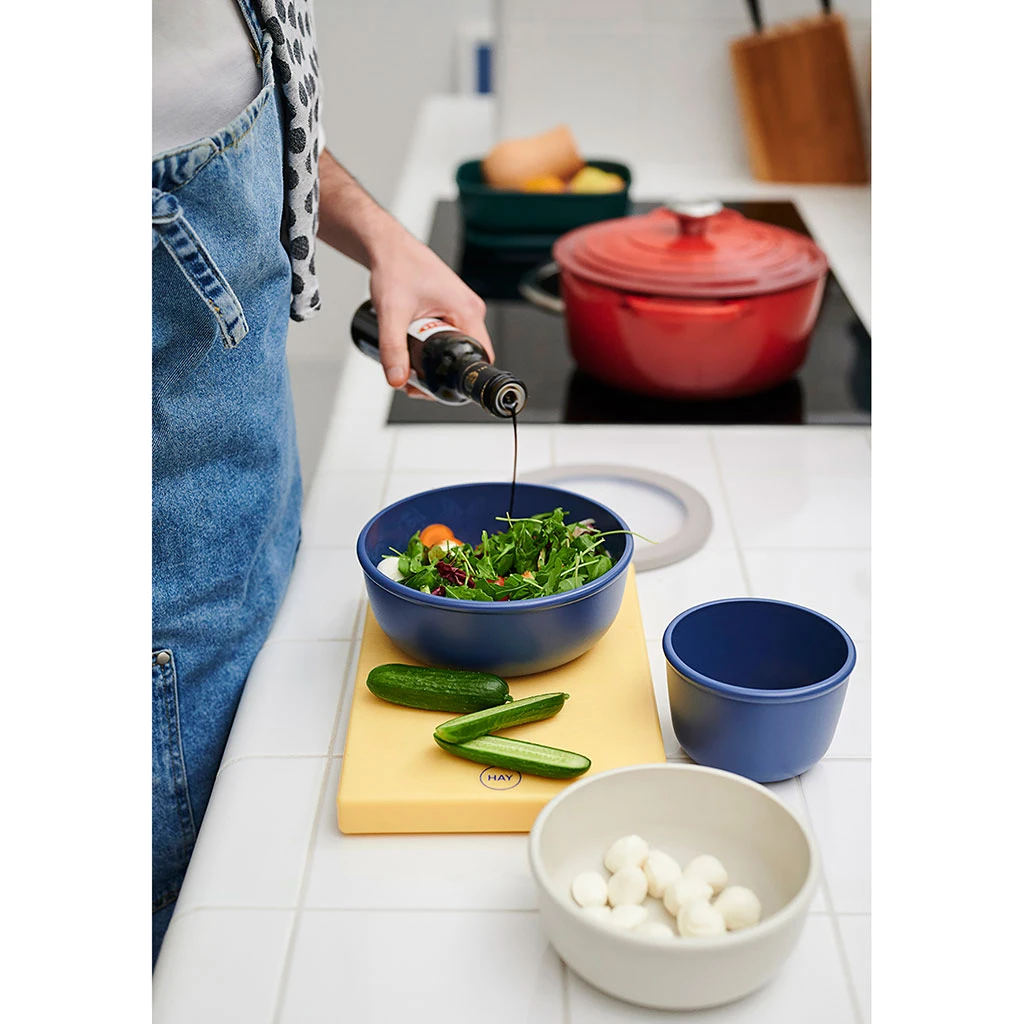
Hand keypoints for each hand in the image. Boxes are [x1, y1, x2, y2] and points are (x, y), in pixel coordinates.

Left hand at [368, 229, 492, 394]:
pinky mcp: (450, 308)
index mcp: (467, 311)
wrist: (386, 247)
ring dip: (435, 360)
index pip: (480, 357)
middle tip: (415, 379)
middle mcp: (469, 310)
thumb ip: (393, 349)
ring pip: (456, 347)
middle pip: (466, 356)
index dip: (461, 379)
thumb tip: (397, 379)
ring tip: (410, 362)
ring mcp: (461, 309)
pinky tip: (414, 348)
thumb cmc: (396, 267)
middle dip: (441, 373)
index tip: (437, 387)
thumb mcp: (392, 314)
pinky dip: (433, 347)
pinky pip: (449, 335)